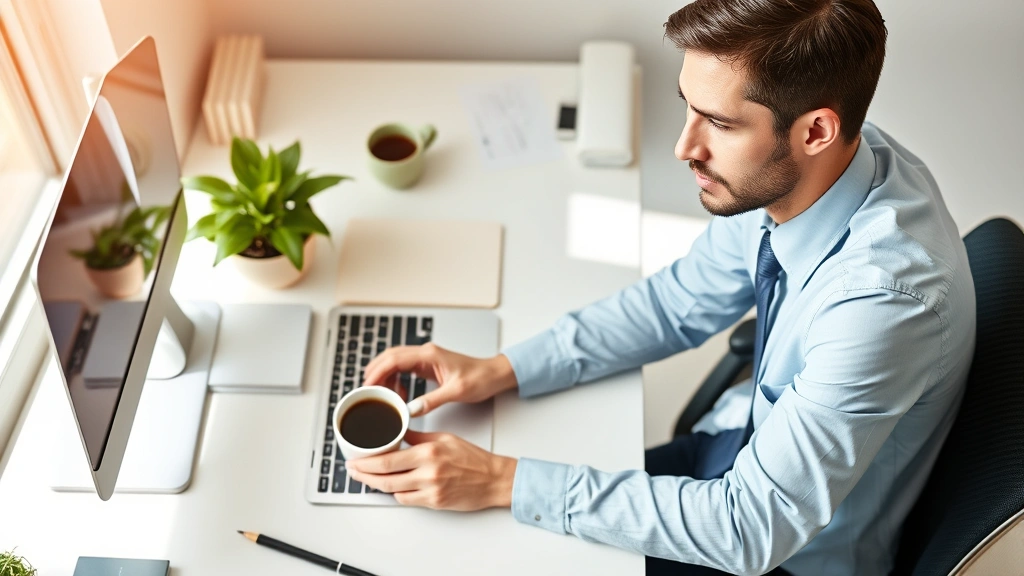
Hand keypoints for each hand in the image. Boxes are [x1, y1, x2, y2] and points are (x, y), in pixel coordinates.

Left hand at [346, 430, 516, 510]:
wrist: (493, 478)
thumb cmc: (472, 458)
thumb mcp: (443, 438)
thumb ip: (417, 436)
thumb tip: (397, 432)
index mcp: (428, 452)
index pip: (388, 459)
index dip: (367, 463)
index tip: (355, 460)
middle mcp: (428, 472)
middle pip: (386, 477)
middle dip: (364, 475)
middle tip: (352, 471)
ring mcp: (431, 489)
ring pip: (393, 491)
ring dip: (377, 485)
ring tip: (366, 479)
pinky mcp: (435, 503)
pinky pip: (407, 500)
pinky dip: (397, 493)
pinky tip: (392, 487)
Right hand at [364, 343, 516, 416]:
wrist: (493, 375)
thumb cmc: (479, 379)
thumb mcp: (455, 392)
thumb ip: (432, 401)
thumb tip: (410, 410)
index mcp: (429, 355)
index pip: (394, 359)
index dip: (378, 372)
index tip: (368, 387)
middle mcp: (425, 353)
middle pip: (390, 357)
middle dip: (376, 373)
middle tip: (369, 393)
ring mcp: (425, 359)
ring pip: (395, 363)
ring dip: (386, 378)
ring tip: (385, 397)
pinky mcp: (427, 366)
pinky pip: (404, 369)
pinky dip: (396, 380)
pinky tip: (399, 395)